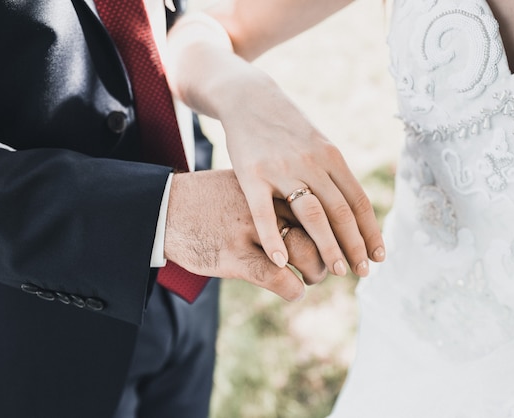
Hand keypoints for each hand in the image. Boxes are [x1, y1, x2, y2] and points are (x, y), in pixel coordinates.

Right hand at [164, 170, 326, 300]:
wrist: (166, 209)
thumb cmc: (209, 200)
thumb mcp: (246, 185)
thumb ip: (275, 195)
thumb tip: (306, 212)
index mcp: (272, 185)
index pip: (320, 204)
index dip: (338, 226)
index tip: (347, 240)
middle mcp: (266, 204)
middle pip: (320, 227)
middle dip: (334, 251)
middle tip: (334, 265)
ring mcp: (250, 230)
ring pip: (305, 252)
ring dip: (317, 271)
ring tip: (312, 277)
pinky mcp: (234, 256)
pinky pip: (276, 276)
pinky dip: (292, 288)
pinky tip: (294, 291)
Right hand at [219, 73, 385, 277]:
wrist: (247, 97)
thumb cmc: (286, 126)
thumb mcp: (316, 142)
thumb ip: (333, 173)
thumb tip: (353, 207)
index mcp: (331, 156)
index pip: (358, 201)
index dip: (370, 231)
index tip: (378, 256)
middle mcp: (311, 163)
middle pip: (341, 211)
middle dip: (355, 245)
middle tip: (362, 272)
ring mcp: (281, 168)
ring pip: (312, 214)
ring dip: (327, 246)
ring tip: (336, 272)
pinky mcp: (251, 174)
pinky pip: (264, 213)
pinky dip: (273, 239)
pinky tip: (280, 262)